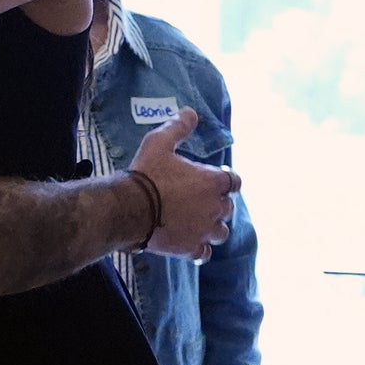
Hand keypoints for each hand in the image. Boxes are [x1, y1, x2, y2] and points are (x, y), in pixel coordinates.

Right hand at [132, 113, 238, 261]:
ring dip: (214, 226)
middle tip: (202, 200)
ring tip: (201, 223)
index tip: (217, 179)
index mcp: (213, 182)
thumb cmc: (147, 174)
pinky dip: (201, 249)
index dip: (227, 180)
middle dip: (219, 203)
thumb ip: (178, 127)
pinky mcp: (191, 249)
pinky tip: (193, 245)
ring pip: (221, 232)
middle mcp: (215, 208)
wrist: (130, 209)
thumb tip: (190, 112)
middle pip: (228, 207)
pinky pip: (204, 253)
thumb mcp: (159, 142)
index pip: (234, 181)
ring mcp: (204, 231)